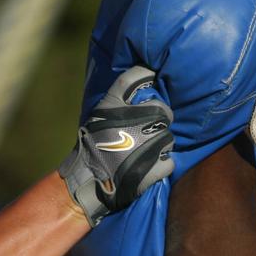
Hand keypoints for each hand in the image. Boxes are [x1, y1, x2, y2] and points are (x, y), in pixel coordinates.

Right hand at [59, 66, 175, 225]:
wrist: (85, 181)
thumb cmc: (91, 148)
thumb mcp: (98, 118)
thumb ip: (118, 104)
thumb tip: (145, 86)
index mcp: (112, 107)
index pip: (133, 79)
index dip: (145, 75)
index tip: (151, 77)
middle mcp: (131, 122)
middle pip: (163, 111)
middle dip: (160, 120)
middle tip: (149, 130)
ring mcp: (144, 145)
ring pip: (169, 138)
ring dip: (161, 144)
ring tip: (146, 151)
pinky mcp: (152, 168)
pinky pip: (168, 161)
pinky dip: (161, 166)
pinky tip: (149, 167)